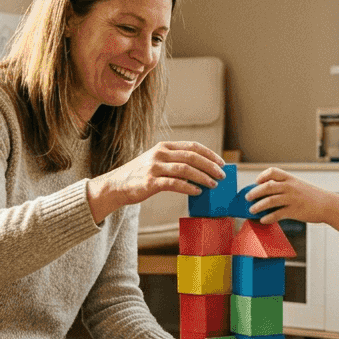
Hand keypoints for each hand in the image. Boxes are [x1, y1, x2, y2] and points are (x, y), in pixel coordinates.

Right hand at [87, 141, 226, 222]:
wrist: (116, 186)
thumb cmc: (140, 175)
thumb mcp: (156, 161)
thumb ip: (175, 161)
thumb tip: (200, 170)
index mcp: (164, 147)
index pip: (192, 146)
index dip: (210, 154)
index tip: (221, 162)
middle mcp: (160, 154)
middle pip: (192, 157)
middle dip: (210, 166)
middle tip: (222, 175)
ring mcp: (154, 167)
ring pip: (185, 169)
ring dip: (203, 177)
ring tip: (213, 184)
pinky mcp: (150, 182)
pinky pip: (174, 184)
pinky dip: (189, 188)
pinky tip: (198, 192)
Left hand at [245, 168, 332, 224]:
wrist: (327, 205)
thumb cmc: (312, 196)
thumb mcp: (299, 186)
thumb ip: (286, 187)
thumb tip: (267, 193)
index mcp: (291, 179)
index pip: (273, 172)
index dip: (262, 176)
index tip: (256, 182)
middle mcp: (290, 187)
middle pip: (267, 187)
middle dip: (255, 192)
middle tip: (248, 198)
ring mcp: (292, 199)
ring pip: (270, 201)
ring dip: (258, 206)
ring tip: (252, 210)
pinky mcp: (294, 211)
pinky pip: (277, 214)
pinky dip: (268, 217)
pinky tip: (263, 220)